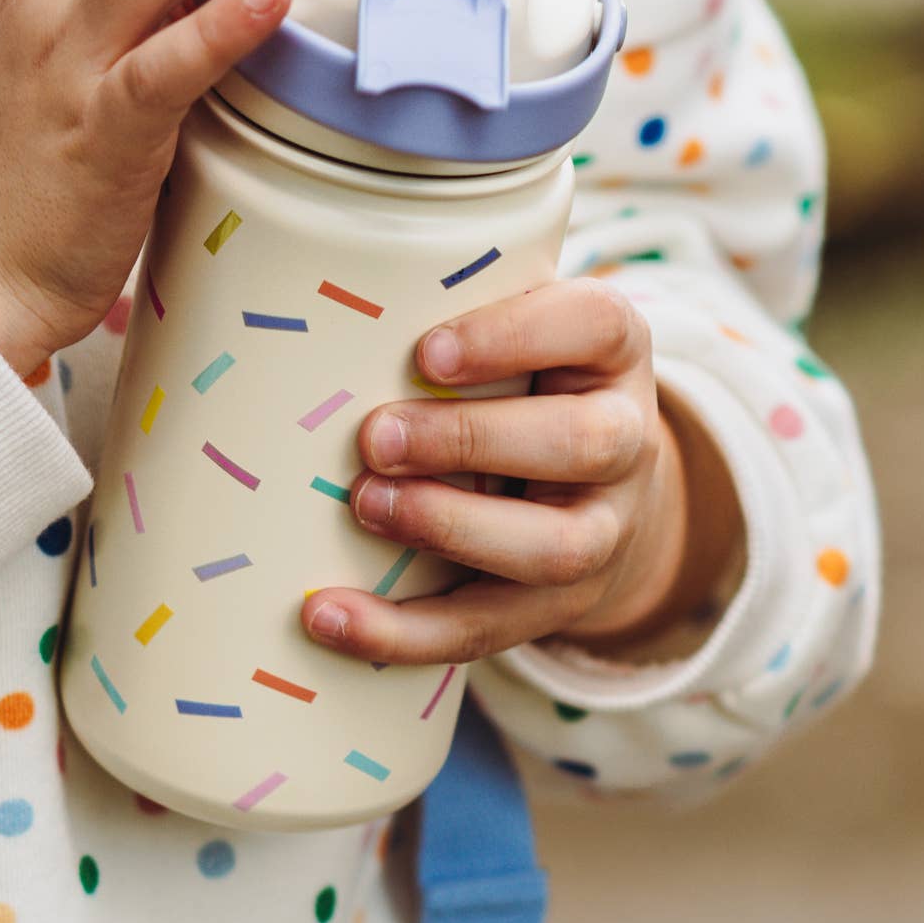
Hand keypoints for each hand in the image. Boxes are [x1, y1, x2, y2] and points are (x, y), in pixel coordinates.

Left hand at [302, 281, 742, 666]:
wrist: (602, 489)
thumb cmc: (526, 384)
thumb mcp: (519, 332)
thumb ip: (449, 304)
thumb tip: (295, 291)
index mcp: (615, 351)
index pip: (595, 326)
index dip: (512, 338)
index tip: (425, 351)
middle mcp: (628, 439)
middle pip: (582, 443)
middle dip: (470, 441)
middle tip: (374, 437)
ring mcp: (606, 531)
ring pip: (553, 547)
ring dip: (450, 529)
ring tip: (366, 507)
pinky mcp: (562, 605)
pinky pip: (490, 629)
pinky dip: (404, 632)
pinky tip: (330, 617)